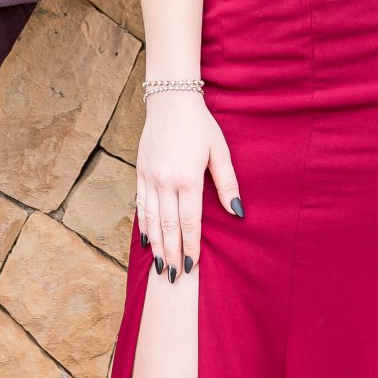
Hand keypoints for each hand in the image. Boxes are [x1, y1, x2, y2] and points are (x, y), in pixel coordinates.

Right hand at [135, 93, 240, 281]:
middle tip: (174, 278)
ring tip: (160, 266)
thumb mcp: (219, 151)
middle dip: (172, 253)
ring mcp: (149, 177)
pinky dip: (143, 225)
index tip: (193, 266)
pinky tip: (147, 240)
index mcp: (188, 177)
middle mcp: (165, 181)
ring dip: (156, 245)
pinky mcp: (140, 172)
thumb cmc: (200, 125)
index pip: (190, 221)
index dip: (192, 246)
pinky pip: (140, 204)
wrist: (170, 100)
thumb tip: (237, 212)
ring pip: (151, 219)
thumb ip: (227, 183)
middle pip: (168, 226)